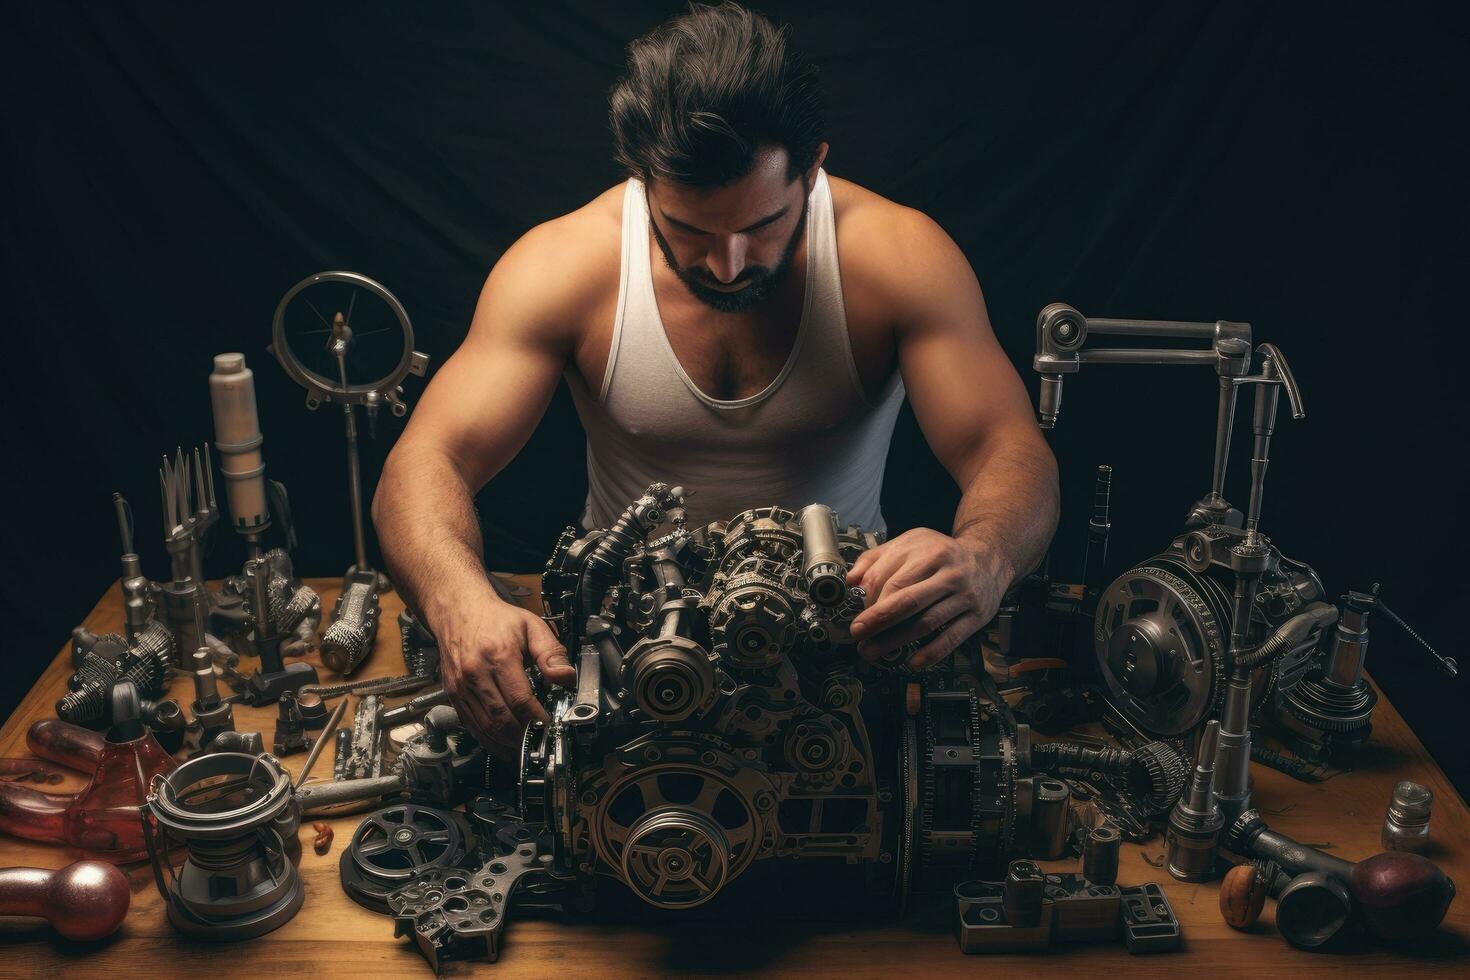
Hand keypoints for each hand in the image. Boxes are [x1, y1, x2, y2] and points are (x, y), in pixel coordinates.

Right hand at [437, 596, 576, 757]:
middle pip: (502, 720)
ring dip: (506, 744)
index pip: (521, 701)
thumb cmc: (495, 619)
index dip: (537, 720)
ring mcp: (461, 686)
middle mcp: (475, 674)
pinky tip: (503, 743)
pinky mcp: (453, 694)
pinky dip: (488, 739)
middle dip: (523, 737)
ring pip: (485, 727)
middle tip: (539, 742)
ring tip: (524, 748)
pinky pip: (471, 725)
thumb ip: (551, 653)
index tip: (550, 727)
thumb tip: (567, 677)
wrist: (457, 611)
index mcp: (499, 656)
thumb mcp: (531, 626)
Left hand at [845, 528, 1009, 670]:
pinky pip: (951, 638)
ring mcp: (964, 595)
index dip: (868, 601)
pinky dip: (931, 653)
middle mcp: (947, 572)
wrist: (989, 559)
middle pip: (907, 601)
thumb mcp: (910, 543)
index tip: (854, 618)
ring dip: (897, 641)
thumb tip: (851, 580)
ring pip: (926, 622)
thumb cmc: (941, 554)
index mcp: (926, 551)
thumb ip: (877, 558)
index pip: (890, 579)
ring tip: (874, 652)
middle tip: (858, 636)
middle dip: (878, 622)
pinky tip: (912, 662)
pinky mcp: (976, 616)